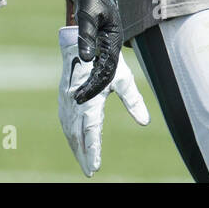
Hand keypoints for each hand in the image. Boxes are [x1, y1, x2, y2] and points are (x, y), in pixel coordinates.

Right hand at [58, 26, 149, 176]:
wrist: (82, 36)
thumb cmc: (106, 55)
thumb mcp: (123, 77)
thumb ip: (132, 100)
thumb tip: (144, 122)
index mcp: (89, 98)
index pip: (90, 131)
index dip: (92, 150)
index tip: (94, 166)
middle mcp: (74, 101)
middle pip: (77, 135)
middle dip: (83, 155)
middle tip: (90, 172)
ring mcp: (66, 99)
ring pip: (69, 129)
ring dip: (75, 147)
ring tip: (84, 162)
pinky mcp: (64, 96)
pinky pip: (65, 120)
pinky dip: (70, 135)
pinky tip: (74, 142)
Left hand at [64, 0, 123, 102]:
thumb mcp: (88, 16)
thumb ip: (87, 37)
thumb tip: (87, 59)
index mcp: (113, 42)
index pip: (106, 70)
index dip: (94, 85)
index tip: (81, 96)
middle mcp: (110, 47)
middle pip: (106, 76)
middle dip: (95, 90)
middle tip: (79, 100)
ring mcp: (104, 47)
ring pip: (101, 73)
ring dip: (92, 87)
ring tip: (79, 97)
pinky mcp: (96, 45)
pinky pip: (93, 66)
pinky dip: (87, 77)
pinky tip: (78, 85)